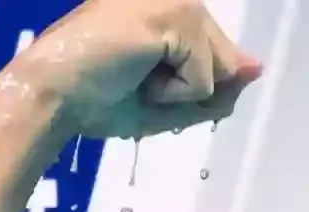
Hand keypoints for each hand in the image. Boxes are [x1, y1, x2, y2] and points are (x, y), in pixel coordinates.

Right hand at [14, 0, 263, 138]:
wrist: (53, 97)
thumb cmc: (97, 99)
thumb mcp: (172, 103)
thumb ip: (218, 88)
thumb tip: (256, 67)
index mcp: (171, 11)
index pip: (220, 58)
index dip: (190, 88)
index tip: (140, 79)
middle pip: (227, 64)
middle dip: (191, 90)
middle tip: (136, 82)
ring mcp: (177, 1)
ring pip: (220, 73)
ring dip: (181, 94)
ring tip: (135, 78)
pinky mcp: (173, 17)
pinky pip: (204, 81)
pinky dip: (173, 95)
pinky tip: (136, 77)